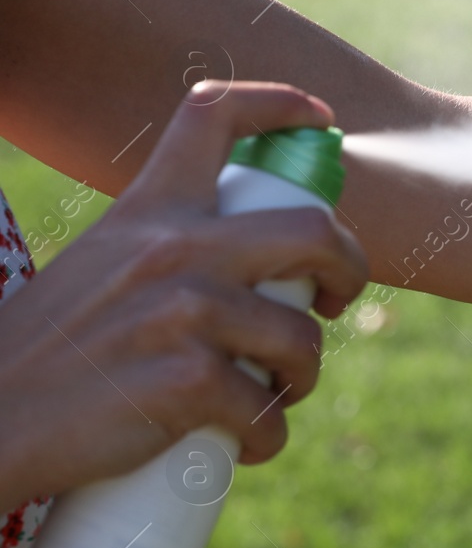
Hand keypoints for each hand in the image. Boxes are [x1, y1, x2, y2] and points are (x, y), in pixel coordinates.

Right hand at [0, 82, 368, 511]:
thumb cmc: (47, 355)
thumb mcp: (100, 268)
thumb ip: (165, 254)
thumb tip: (251, 272)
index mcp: (147, 210)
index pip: (213, 115)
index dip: (280, 103)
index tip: (320, 119)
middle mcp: (172, 248)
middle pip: (313, 232)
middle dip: (348, 269)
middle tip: (332, 301)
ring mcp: (182, 312)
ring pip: (301, 338)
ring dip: (304, 376)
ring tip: (276, 395)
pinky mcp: (187, 380)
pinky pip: (267, 411)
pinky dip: (268, 437)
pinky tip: (246, 444)